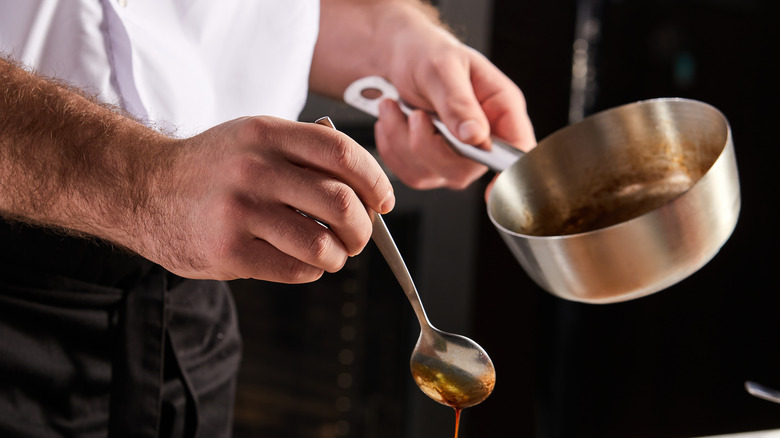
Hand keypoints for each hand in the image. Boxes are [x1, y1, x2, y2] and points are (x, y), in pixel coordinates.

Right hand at [145, 116, 393, 281]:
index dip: (375, 181)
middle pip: (341, 203)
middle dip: (363, 229)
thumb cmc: (213, 169)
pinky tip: (302, 262)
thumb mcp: (254, 140)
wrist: (144, 189)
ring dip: (339, 256)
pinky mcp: (229, 251)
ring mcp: (240, 211)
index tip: (384, 201)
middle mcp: (255, 169)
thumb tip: (367, 192)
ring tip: (331, 253)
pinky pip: (296, 269)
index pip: (343, 153)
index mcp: (268, 133)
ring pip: (323, 244)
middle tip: (359, 236)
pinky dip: (311, 271)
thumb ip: (304, 155)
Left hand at [313, 1, 534, 190]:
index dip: (511, 175)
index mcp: (501, 110)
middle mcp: (484, 139)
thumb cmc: (428, 54)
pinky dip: (390, 147)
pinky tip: (392, 120)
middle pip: (465, 170)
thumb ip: (459, 102)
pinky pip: (408, 173)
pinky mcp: (430, 165)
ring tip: (393, 107)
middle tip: (414, 113)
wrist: (400, 59)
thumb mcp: (443, 67)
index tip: (492, 191)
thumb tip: (476, 137)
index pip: (518, 152)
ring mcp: (456, 157)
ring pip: (430, 174)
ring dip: (401, 142)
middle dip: (427, 146)